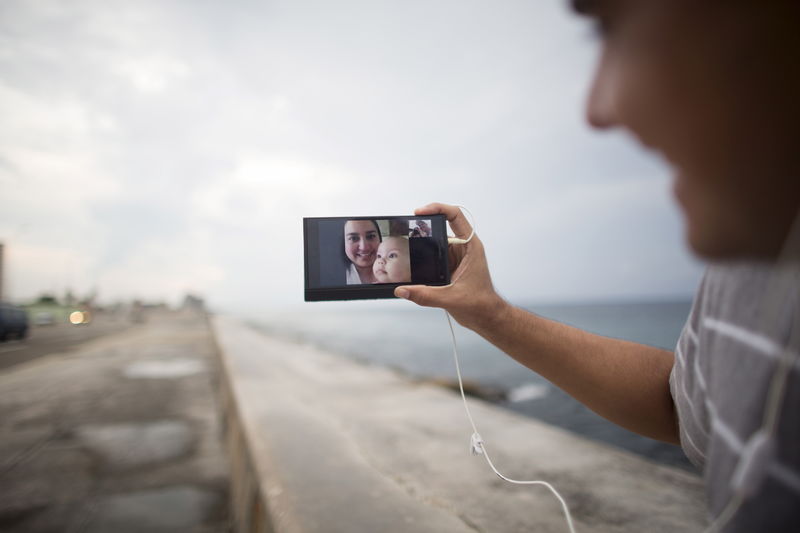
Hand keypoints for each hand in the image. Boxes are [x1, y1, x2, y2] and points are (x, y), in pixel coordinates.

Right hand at [394, 203, 506, 328]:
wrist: (486, 317)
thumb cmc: (481, 304)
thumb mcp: (451, 299)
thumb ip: (425, 295)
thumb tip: (403, 290)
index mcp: (470, 247)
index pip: (455, 216)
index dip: (437, 208)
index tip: (420, 212)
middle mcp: (463, 248)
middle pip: (440, 229)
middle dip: (423, 230)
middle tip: (406, 231)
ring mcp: (455, 257)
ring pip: (434, 244)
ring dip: (421, 248)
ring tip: (406, 251)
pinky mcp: (449, 267)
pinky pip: (433, 257)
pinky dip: (422, 261)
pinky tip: (412, 267)